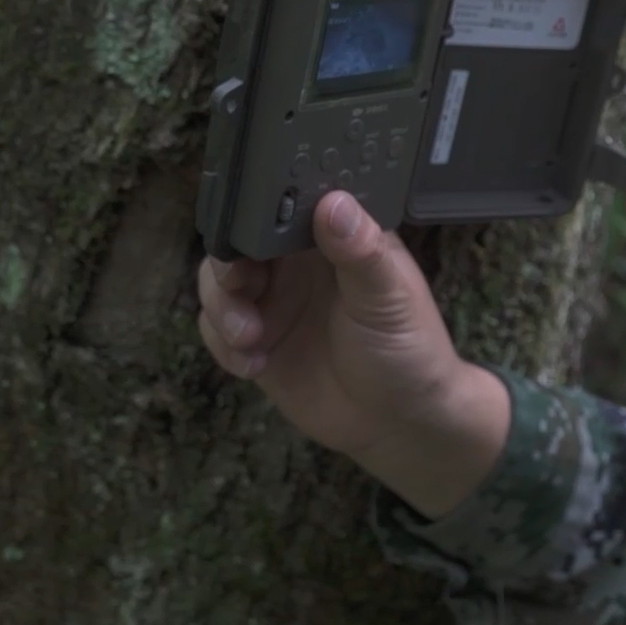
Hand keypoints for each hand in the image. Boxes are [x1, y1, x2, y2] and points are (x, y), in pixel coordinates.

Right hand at [197, 192, 509, 516]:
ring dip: (222, 306)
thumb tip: (334, 203)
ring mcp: (275, 300)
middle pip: (240, 240)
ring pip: (219, 283)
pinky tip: (254, 365)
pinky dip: (222, 344)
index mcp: (337, 238)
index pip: (289, 203)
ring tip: (249, 336)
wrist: (398, 421)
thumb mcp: (389, 298)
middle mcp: (299, 263)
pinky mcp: (256, 340)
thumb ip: (360, 252)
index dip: (261, 206)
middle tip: (238, 283)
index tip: (246, 220)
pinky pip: (216, 329)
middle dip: (229, 261)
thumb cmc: (409, 349)